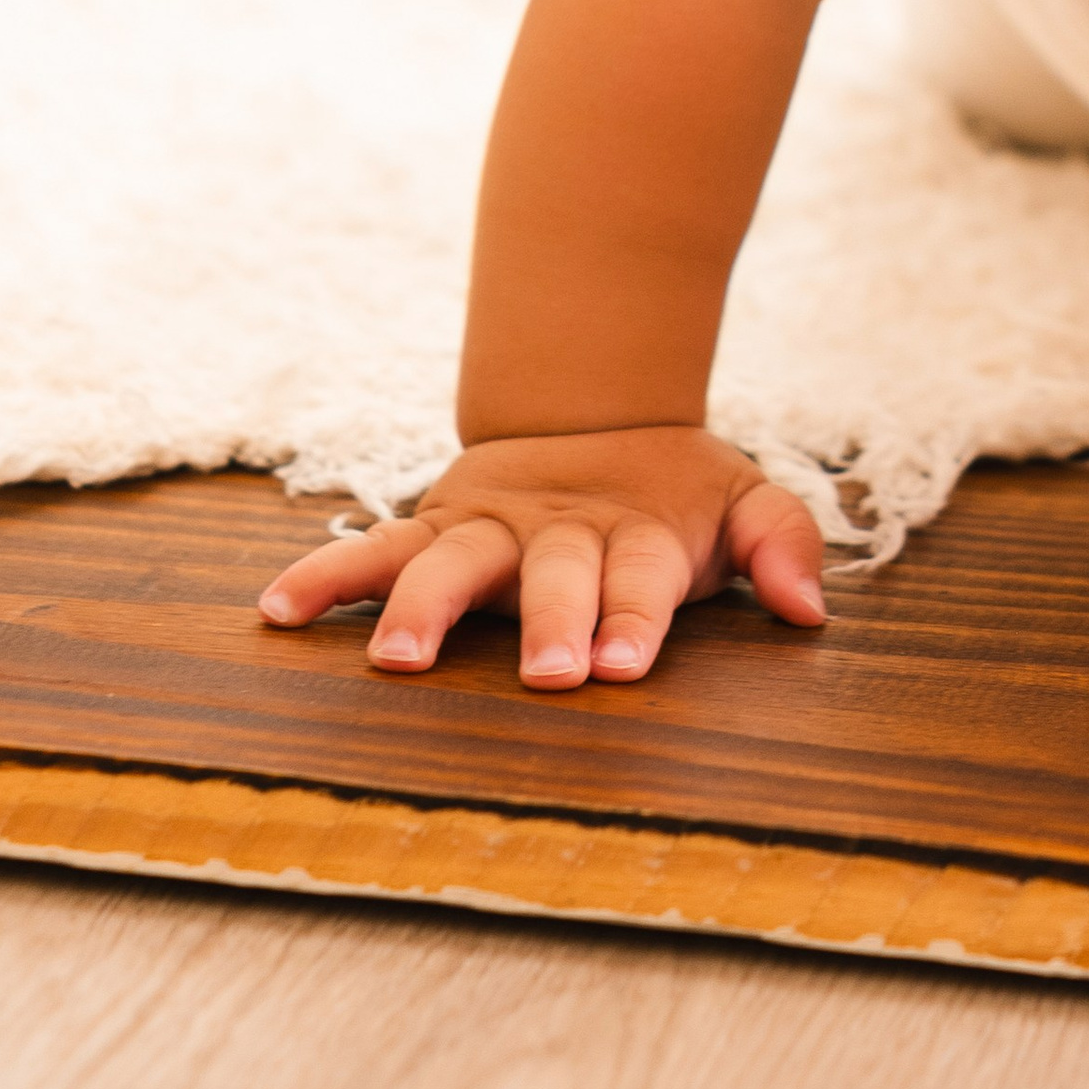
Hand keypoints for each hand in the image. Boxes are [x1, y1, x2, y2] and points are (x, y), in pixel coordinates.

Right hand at [254, 425, 825, 689]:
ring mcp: (489, 525)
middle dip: (547, 621)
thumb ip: (784, 543)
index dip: (633, 617)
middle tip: (544, 674)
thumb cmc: (675, 494)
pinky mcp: (434, 525)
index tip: (622, 665)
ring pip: (449, 560)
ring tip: (394, 662)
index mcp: (636, 531)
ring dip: (421, 607)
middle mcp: (557, 529)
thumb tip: (810, 609)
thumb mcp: (744, 499)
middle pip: (552, 573)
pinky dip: (326, 575)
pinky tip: (277, 611)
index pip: (640, 577)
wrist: (598, 415)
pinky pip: (373, 550)